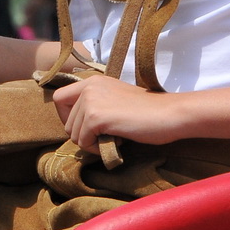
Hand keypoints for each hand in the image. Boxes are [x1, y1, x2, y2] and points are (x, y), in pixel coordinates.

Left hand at [51, 73, 187, 148]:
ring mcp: (91, 100)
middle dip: (83, 135)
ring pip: (73, 134)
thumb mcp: (115, 100)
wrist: (169, 114)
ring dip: (92, 143)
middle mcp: (88, 86)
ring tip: (115, 137)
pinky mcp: (96, 117)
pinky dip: (96, 148)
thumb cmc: (148, 112)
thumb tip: (77, 127)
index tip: (86, 128)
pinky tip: (117, 141)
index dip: (67, 117)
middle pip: (66, 122)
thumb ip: (96, 105)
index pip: (60, 98)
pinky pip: (83, 142)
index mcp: (93, 81)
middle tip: (108, 135)